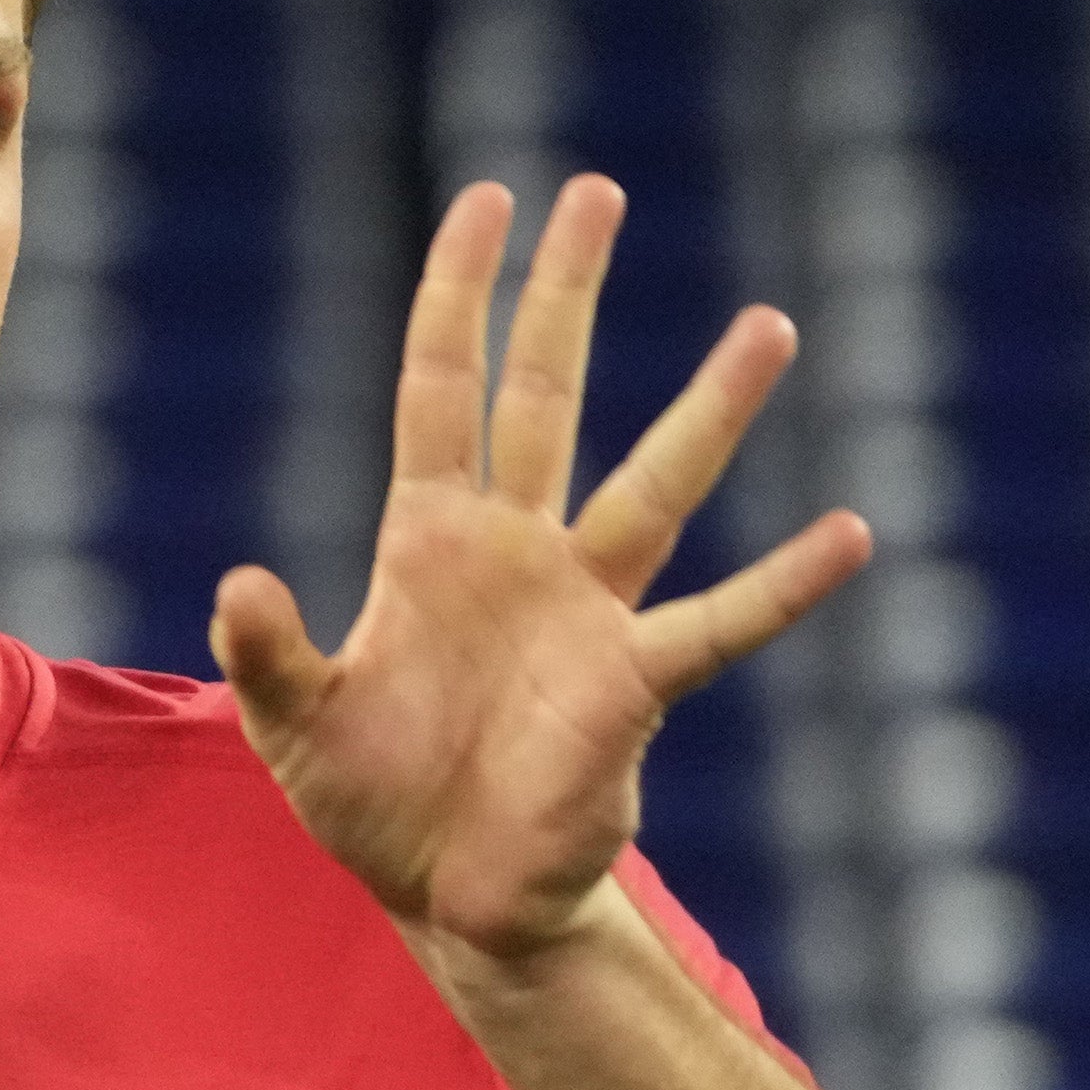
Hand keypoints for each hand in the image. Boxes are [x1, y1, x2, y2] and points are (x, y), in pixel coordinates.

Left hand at [211, 177, 868, 975]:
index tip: (488, 199)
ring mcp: (583, 611)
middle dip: (567, 296)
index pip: (444, 388)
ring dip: (711, 408)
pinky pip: (720, 624)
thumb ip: (266, 651)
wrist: (449, 897)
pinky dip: (784, 584)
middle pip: (546, 396)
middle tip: (598, 191)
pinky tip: (850, 534)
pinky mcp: (631, 684)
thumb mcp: (292, 725)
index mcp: (430, 541)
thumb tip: (239, 581)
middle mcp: (518, 553)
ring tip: (770, 325)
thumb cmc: (372, 803)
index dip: (460, 296)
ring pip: (654, 487)